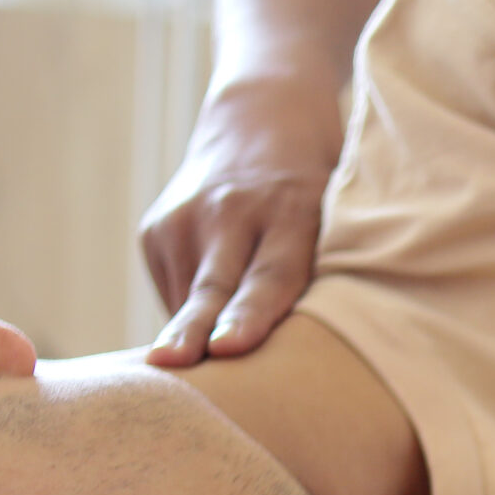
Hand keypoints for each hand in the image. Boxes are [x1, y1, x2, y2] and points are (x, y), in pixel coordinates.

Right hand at [139, 77, 342, 366]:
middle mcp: (232, 211)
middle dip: (196, 329)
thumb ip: (330, 269)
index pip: (272, 273)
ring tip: (185, 379)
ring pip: (186, 300)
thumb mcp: (338, 211)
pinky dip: (189, 318)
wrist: (261, 115)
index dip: (252, 314)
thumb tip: (321, 356)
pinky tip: (206, 322)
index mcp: (291, 209)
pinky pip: (173, 293)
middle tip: (176, 364)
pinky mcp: (156, 229)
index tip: (229, 347)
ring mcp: (186, 217)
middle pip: (215, 286)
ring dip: (190, 343)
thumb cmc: (320, 189)